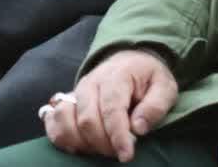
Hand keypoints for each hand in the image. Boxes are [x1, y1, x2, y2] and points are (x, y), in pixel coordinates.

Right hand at [44, 50, 178, 161]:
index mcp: (116, 77)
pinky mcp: (66, 101)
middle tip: (120, 152)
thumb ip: (155, 107)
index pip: (111, 109)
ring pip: (65, 121)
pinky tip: (80, 147)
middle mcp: (90, 83)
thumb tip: (138, 128)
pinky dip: (61, 137)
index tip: (127, 155)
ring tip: (103, 149)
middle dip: (103, 144)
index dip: (117, 136)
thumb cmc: (148, 77)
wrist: (130, 61)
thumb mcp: (164, 87)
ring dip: (82, 143)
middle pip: (87, 120)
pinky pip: (53, 121)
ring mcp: (75, 92)